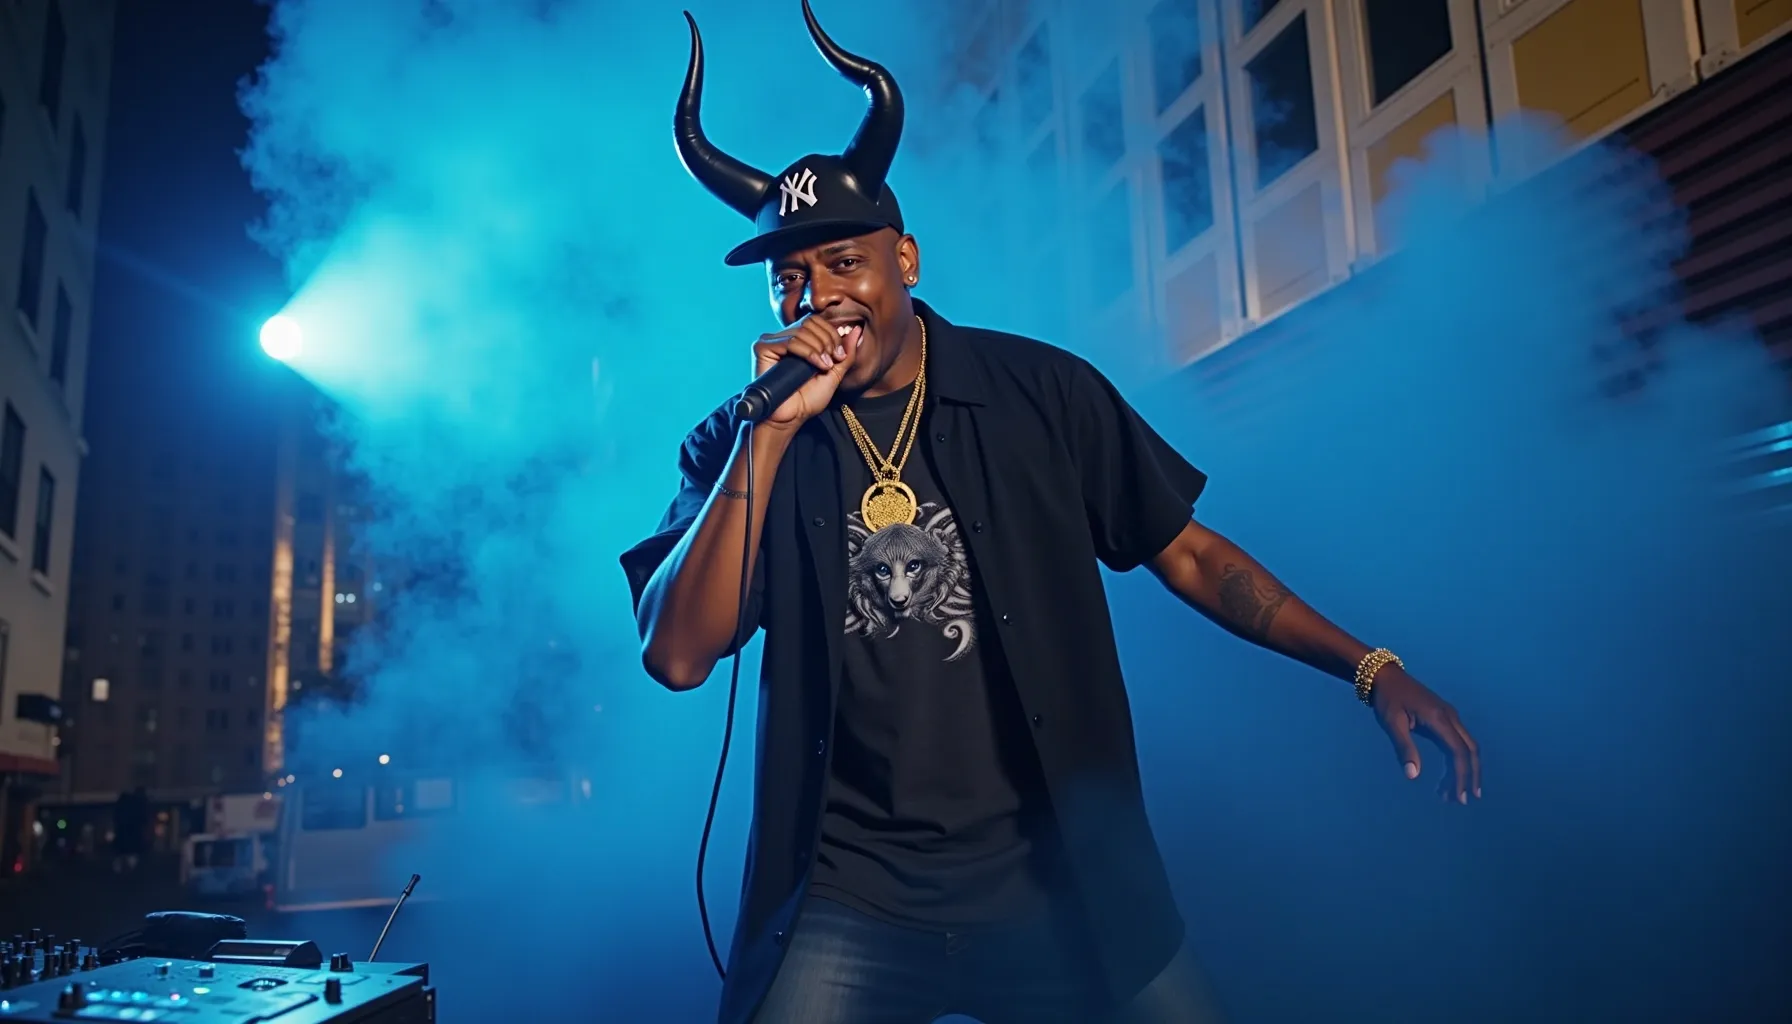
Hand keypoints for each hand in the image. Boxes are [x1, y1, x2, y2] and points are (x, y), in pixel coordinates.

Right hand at [751, 315, 860, 428]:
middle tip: (832, 361)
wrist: (791, 417)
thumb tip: (857, 329)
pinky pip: (790, 341)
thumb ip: (846, 352)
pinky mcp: (763, 348)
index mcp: (798, 340)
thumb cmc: (808, 399)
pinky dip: (808, 352)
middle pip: (810, 322)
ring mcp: (772, 342)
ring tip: (824, 366)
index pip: (816, 321)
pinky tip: (815, 365)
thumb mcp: (835, 373)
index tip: (839, 356)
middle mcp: (783, 338)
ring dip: (819, 348)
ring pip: (802, 331)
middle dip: (827, 340)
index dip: (832, 334)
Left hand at [1370, 667, 1480, 803]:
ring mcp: (1449, 717)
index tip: (1457, 797)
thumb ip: (1404, 748)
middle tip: (1461, 801)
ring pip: (1466, 748)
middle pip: (1470, 751)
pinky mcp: (1444, 718)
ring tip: (1450, 794)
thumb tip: (1413, 775)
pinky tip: (1448, 775)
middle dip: (1469, 777)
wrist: (1385, 676)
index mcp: (1439, 719)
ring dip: (1462, 771)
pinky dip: (1456, 761)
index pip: (1458, 752)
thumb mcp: (1392, 723)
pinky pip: (1457, 742)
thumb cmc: (1386, 699)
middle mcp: (1450, 717)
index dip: (1460, 776)